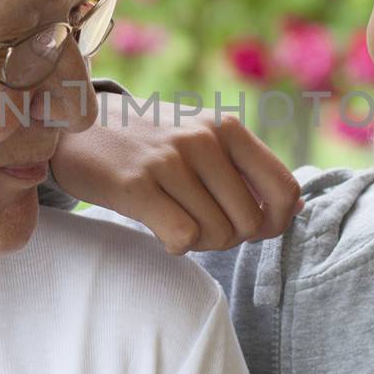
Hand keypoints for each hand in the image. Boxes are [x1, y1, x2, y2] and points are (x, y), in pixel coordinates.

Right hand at [49, 92, 304, 254]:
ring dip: (200, 243)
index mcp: (226, 128)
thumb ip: (245, 171)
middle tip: (202, 225)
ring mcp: (169, 160)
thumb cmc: (148, 147)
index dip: (278, 222)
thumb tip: (297, 207)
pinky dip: (175, 245)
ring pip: (216, 234)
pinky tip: (159, 228)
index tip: (254, 229)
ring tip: (177, 222)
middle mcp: (202, 139)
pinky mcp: (136, 185)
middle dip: (231, 237)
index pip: (284, 188)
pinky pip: (182, 238)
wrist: (76, 130)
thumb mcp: (201, 142)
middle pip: (250, 222)